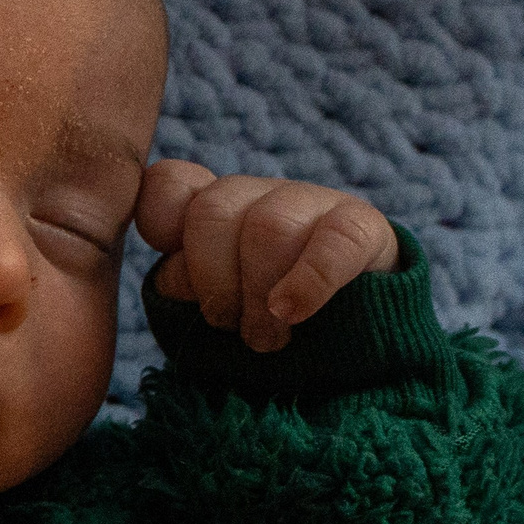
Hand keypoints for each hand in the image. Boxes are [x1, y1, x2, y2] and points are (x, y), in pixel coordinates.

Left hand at [135, 161, 402, 352]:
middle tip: (231, 327)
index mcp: (212, 208)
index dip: (161, 222)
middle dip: (214, 282)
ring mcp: (310, 202)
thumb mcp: (219, 303)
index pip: (170, 185)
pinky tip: (293, 312)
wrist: (361, 330)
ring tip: (268, 337)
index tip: (178, 275)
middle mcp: (257, 195)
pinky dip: (309, 281)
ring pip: (269, 226)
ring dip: (260, 294)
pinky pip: (335, 239)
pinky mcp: (362, 225)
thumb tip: (172, 279)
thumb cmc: (270, 321)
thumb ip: (188, 285)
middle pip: (213, 211)